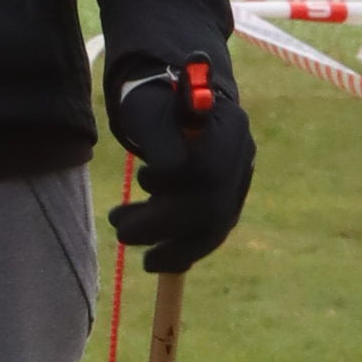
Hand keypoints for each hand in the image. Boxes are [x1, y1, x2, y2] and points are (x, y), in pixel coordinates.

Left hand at [105, 47, 254, 274]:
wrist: (172, 108)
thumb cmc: (156, 105)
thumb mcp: (150, 110)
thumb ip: (162, 135)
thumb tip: (171, 168)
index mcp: (229, 127)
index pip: (211, 169)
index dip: (175, 184)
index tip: (141, 178)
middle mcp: (242, 158)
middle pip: (213, 206)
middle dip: (162, 224)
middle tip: (120, 229)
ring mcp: (238, 183)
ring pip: (212, 229)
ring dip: (169, 245)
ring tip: (125, 237)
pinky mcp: (228, 204)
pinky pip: (209, 236)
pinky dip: (181, 251)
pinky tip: (153, 256)